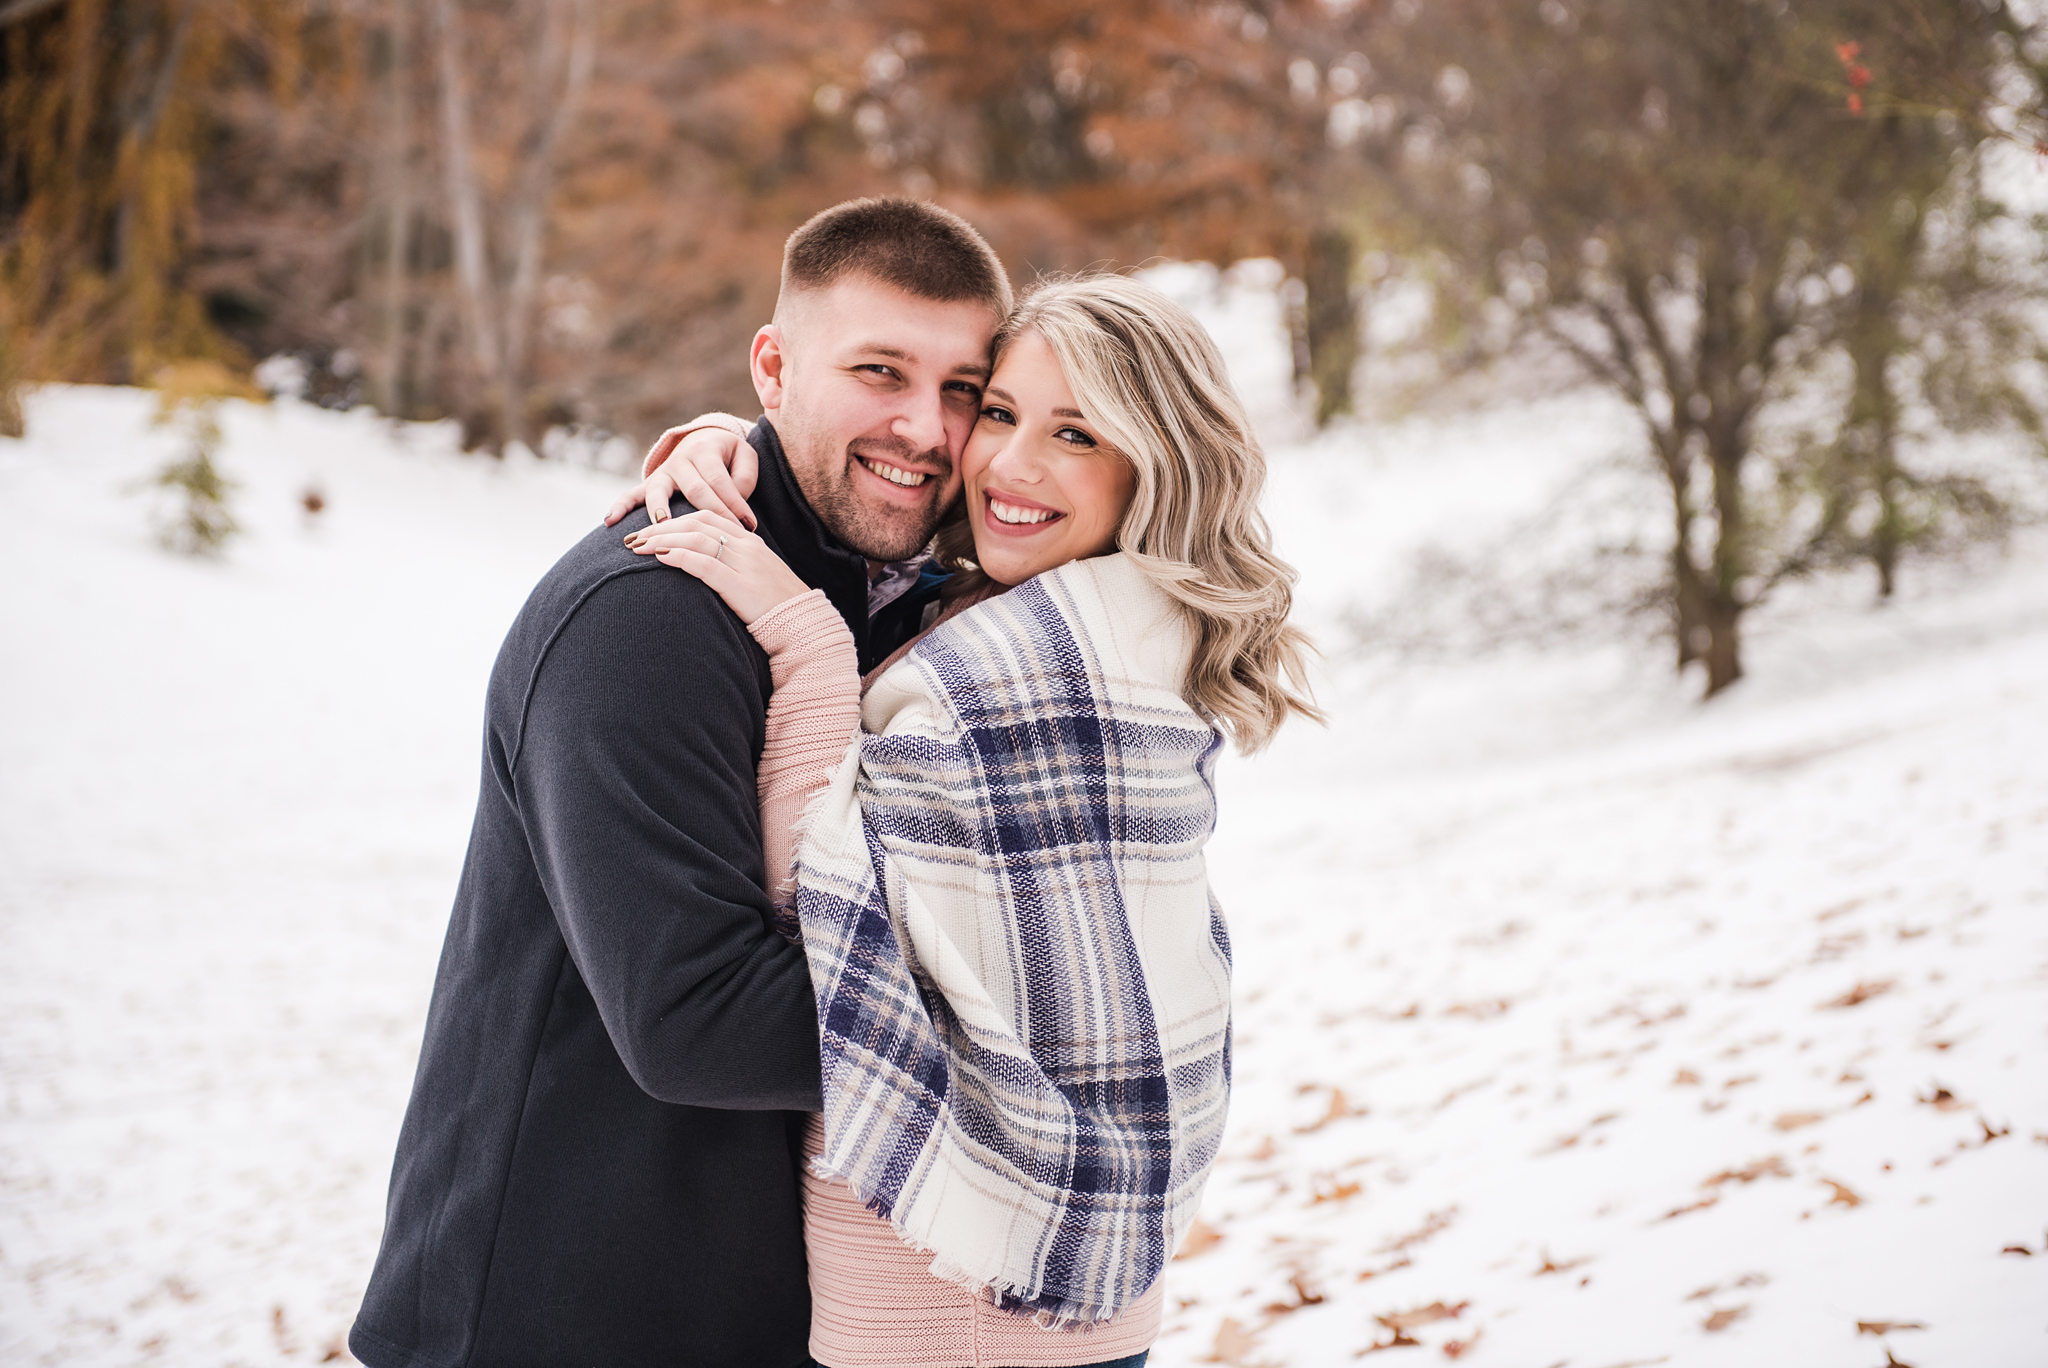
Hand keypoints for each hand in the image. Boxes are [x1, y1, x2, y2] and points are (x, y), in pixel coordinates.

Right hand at [603, 425, 759, 528]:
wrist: (704, 441)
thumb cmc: (729, 457)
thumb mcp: (745, 457)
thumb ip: (745, 477)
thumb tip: (735, 500)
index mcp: (704, 450)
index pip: (719, 480)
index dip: (734, 502)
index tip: (749, 525)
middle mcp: (679, 459)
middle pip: (694, 489)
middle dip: (711, 513)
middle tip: (724, 537)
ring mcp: (662, 473)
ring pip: (659, 492)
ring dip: (659, 510)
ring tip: (661, 527)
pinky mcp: (651, 484)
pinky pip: (631, 494)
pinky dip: (620, 507)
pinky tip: (610, 522)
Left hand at [626, 510, 809, 624]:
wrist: (805, 628)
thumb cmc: (780, 609)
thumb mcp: (758, 579)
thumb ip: (736, 567)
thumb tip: (707, 567)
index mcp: (751, 542)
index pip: (708, 516)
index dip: (676, 519)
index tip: (651, 528)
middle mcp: (747, 546)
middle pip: (696, 523)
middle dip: (660, 527)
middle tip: (633, 537)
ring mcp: (744, 564)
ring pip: (696, 538)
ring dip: (662, 539)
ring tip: (637, 547)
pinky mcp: (740, 585)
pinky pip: (705, 564)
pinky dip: (680, 556)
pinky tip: (660, 557)